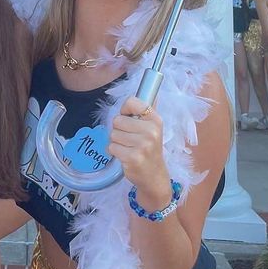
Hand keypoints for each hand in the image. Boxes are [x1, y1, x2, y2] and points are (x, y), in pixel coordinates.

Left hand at [108, 97, 170, 211]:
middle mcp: (151, 131)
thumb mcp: (152, 128)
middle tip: (130, 140)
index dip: (125, 110)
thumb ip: (145, 111)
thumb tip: (143, 91)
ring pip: (113, 134)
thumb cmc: (150, 150)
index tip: (129, 118)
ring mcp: (142, 145)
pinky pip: (111, 147)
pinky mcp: (132, 157)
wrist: (154, 177)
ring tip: (129, 149)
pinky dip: (115, 152)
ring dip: (117, 142)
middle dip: (119, 130)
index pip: (132, 102)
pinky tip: (126, 157)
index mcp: (155, 120)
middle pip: (117, 120)